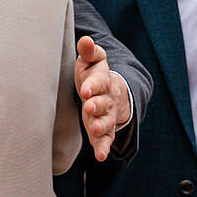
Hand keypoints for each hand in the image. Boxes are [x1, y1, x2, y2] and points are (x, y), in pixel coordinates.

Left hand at [74, 36, 131, 162]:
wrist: (111, 91)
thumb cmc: (94, 74)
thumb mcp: (92, 61)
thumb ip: (89, 51)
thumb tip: (85, 40)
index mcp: (102, 81)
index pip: (98, 82)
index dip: (92, 86)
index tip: (85, 89)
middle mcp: (106, 99)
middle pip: (103, 103)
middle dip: (96, 106)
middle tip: (89, 108)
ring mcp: (106, 116)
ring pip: (106, 122)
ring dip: (100, 126)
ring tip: (93, 129)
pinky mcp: (104, 130)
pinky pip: (106, 139)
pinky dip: (103, 147)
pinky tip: (100, 156)